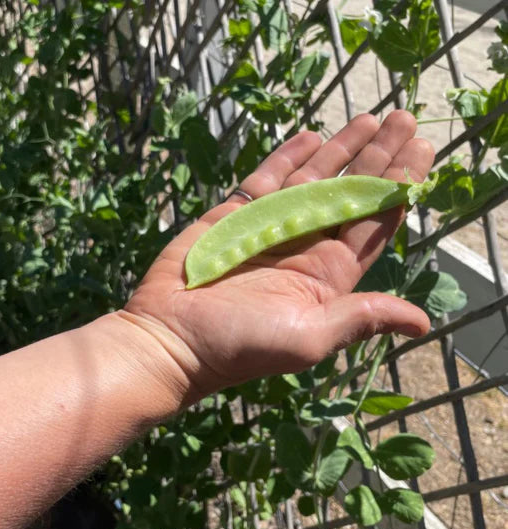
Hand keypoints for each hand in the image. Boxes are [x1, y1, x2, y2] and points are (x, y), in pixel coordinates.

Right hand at [121, 110, 433, 404]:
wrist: (170, 340)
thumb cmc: (240, 345)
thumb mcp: (308, 337)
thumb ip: (361, 318)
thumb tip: (421, 322)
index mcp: (327, 275)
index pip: (372, 223)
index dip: (397, 187)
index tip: (421, 151)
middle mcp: (304, 247)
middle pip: (350, 194)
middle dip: (378, 157)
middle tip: (404, 120)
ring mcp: (270, 228)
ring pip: (313, 180)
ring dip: (340, 149)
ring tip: (368, 118)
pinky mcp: (235, 217)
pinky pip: (267, 179)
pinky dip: (288, 157)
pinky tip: (311, 136)